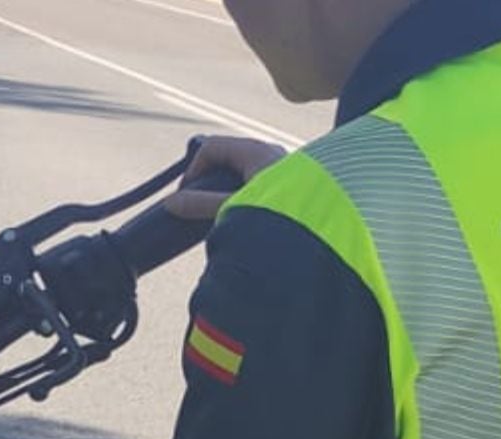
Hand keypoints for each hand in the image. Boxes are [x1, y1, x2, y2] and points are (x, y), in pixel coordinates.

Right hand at [160, 135, 287, 219]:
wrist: (329, 230)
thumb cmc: (285, 213)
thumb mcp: (236, 208)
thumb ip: (201, 205)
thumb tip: (171, 204)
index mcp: (256, 151)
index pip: (212, 148)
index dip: (193, 170)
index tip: (185, 197)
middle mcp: (270, 153)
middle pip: (227, 159)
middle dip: (209, 183)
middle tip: (201, 209)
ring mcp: (283, 168)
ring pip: (244, 173)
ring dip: (227, 193)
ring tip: (224, 218)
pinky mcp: (293, 185)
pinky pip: (260, 184)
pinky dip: (245, 198)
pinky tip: (247, 221)